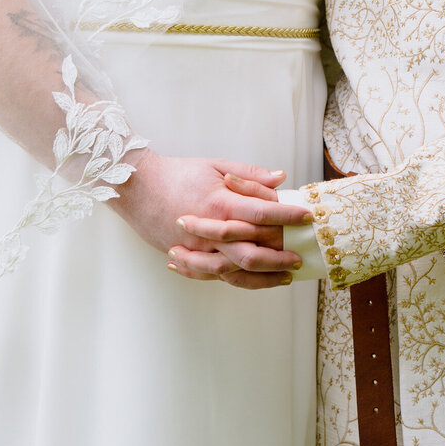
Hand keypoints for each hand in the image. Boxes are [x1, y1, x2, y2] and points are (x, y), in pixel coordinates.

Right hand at [170, 171, 313, 289]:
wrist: (137, 187)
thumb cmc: (177, 173)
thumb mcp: (215, 165)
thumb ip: (250, 174)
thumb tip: (280, 178)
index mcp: (220, 203)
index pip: (262, 213)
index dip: (288, 216)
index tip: (308, 217)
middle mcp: (210, 230)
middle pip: (252, 252)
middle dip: (279, 257)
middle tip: (299, 256)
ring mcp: (198, 248)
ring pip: (234, 271)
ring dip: (262, 277)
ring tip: (284, 276)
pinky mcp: (187, 256)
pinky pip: (215, 276)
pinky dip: (236, 281)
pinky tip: (254, 280)